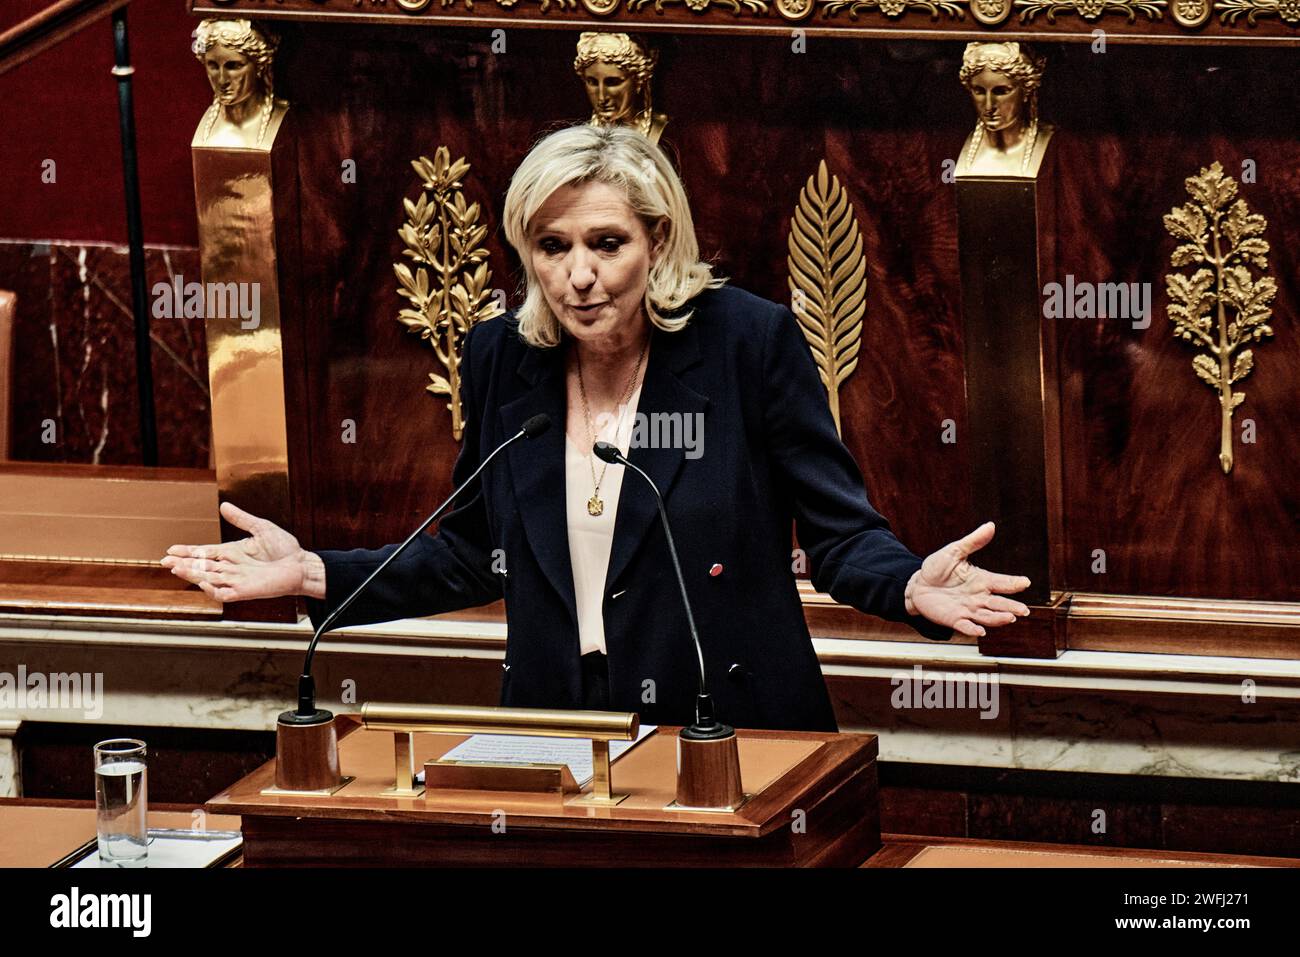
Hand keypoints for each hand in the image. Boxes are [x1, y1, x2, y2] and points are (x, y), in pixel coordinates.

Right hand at [160, 502, 322, 602]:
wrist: (302, 564)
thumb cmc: (285, 549)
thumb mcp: (261, 528)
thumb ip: (242, 519)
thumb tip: (224, 506)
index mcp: (232, 553)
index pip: (204, 553)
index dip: (188, 552)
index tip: (171, 549)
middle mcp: (231, 567)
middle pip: (201, 566)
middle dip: (183, 564)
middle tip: (164, 561)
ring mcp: (237, 580)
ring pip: (208, 578)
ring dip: (192, 574)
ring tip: (176, 568)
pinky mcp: (245, 590)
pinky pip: (223, 593)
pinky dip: (212, 589)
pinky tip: (202, 581)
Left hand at [904, 521, 1030, 637]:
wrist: (917, 585)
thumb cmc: (937, 569)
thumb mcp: (954, 551)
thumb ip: (973, 541)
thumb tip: (990, 526)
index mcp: (981, 580)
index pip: (1001, 582)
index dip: (1013, 583)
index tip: (1025, 582)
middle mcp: (978, 597)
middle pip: (999, 603)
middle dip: (1012, 607)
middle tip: (1023, 610)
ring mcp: (968, 609)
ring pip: (987, 616)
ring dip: (998, 618)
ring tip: (1009, 617)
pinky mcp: (955, 619)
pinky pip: (966, 625)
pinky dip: (973, 629)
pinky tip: (980, 631)